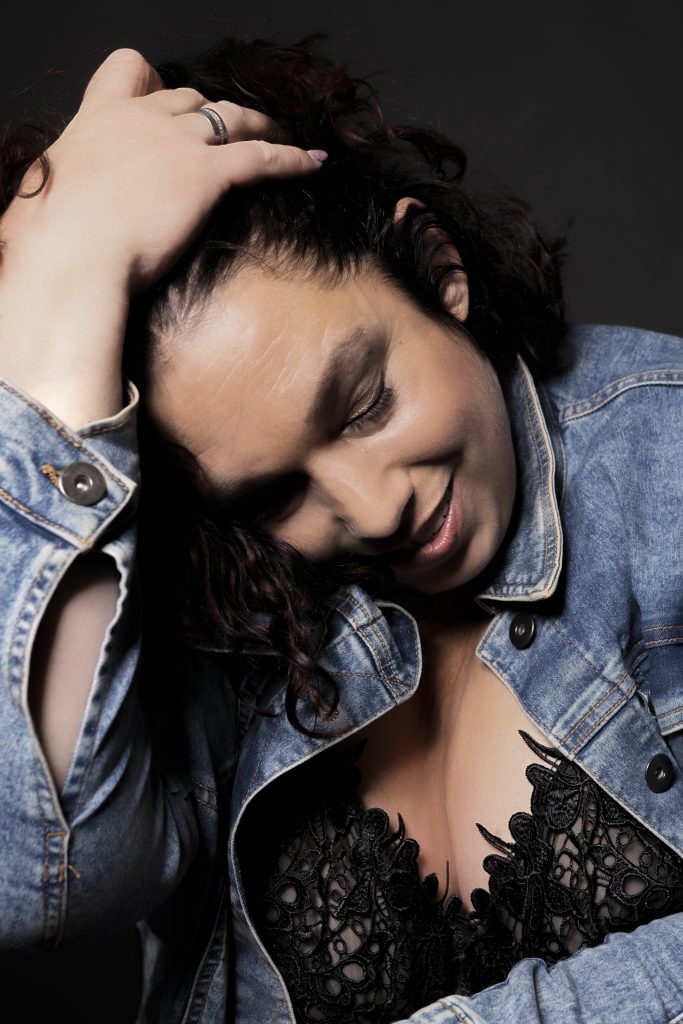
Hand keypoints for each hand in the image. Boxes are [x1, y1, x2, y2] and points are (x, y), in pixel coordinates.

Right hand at [4, 47, 322, 293]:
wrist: (71, 256)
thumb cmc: (51, 240)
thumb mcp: (51, 198)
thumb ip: (74, 188)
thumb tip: (72, 208)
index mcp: (99, 118)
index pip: (130, 70)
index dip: (155, 84)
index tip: (166, 97)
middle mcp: (141, 118)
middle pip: (191, 99)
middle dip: (215, 111)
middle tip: (234, 129)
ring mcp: (178, 142)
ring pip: (232, 118)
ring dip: (259, 124)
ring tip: (282, 135)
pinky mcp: (207, 173)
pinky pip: (262, 157)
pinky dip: (293, 158)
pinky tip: (314, 163)